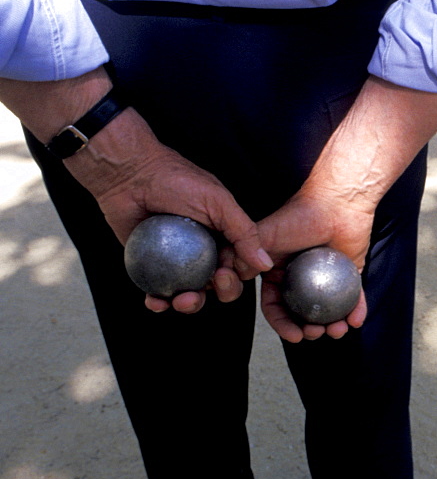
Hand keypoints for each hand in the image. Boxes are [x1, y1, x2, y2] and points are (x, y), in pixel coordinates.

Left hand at [0, 70, 271, 312]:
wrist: (129, 174)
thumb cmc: (177, 181)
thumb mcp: (219, 202)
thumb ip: (244, 232)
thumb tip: (265, 264)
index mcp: (223, 238)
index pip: (238, 267)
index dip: (236, 277)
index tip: (226, 273)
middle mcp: (202, 252)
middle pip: (217, 285)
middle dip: (219, 293)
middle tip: (211, 284)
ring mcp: (176, 262)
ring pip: (189, 293)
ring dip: (190, 304)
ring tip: (182, 300)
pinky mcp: (149, 267)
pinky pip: (157, 291)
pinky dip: (158, 301)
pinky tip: (157, 302)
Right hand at [251, 187, 373, 342]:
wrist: (336, 201)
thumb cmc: (299, 216)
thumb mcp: (264, 235)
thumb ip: (243, 254)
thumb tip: (227, 279)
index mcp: (278, 273)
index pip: (276, 306)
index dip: (282, 324)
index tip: (294, 336)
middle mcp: (300, 279)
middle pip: (302, 313)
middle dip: (309, 329)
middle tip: (316, 332)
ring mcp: (326, 278)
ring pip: (328, 311)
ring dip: (333, 326)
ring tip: (338, 330)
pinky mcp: (350, 273)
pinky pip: (354, 297)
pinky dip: (356, 311)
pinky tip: (356, 322)